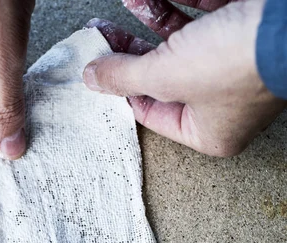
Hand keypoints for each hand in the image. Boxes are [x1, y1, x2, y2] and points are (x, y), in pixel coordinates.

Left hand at [83, 0, 286, 156]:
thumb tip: (92, 78)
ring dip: (151, 19)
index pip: (153, 113)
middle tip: (104, 34)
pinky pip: (206, 15)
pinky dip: (179, 3)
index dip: (123, 89)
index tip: (102, 68)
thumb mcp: (166, 76)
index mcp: (210, 133)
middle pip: (164, 75)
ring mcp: (238, 65)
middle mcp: (224, 104)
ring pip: (184, 41)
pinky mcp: (247, 29)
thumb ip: (124, 76)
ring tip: (125, 3)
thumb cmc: (238, 64)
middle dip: (131, 50)